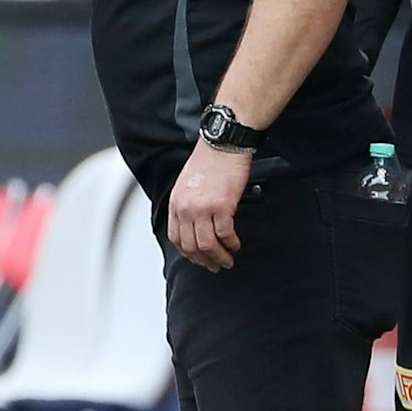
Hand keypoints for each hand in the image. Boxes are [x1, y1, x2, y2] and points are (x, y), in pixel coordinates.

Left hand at [167, 140, 253, 271]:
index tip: (198, 258)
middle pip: (191, 246)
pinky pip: (225, 234)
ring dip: (219, 257)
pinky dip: (231, 244)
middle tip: (215, 266)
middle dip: (204, 261)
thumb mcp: (187, 184)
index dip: (188, 253)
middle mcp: (185, 208)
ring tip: (228, 260)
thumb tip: (194, 225)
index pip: (176, 238)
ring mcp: (202, 209)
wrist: (223, 144)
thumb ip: (186, 205)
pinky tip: (236, 245)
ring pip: (207, 245)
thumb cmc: (209, 161)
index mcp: (176, 203)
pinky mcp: (221, 207)